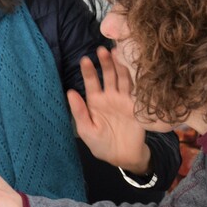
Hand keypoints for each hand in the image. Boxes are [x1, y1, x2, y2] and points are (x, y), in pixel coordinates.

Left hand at [68, 46, 150, 173]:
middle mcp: (109, 96)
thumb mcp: (86, 129)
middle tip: (103, 49)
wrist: (123, 156)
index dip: (89, 71)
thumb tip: (70, 92)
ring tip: (117, 51)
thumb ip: (79, 111)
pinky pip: (137, 88)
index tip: (85, 60)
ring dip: (120, 65)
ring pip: (123, 78)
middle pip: (108, 75)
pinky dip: (136, 77)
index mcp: (95, 101)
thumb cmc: (100, 144)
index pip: (91, 82)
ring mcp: (124, 99)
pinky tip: (135, 65)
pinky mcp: (137, 104)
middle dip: (105, 63)